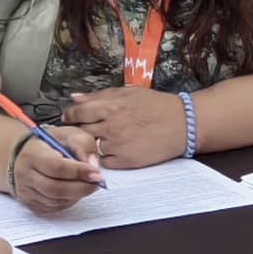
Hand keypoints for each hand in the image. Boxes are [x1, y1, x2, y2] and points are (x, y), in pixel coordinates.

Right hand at [3, 122, 105, 216]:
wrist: (26, 153)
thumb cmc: (51, 142)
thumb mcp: (69, 134)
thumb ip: (83, 146)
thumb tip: (93, 167)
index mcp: (32, 153)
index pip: (56, 167)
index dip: (79, 172)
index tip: (97, 174)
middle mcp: (24, 174)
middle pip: (55, 188)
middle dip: (81, 188)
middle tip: (96, 183)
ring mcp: (25, 191)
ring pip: (54, 201)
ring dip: (76, 196)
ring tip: (87, 185)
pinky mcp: (29, 203)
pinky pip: (51, 208)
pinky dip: (67, 202)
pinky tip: (74, 192)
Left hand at [60, 83, 189, 168]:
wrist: (183, 125)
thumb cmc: (157, 106)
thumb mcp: (129, 92)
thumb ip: (100, 95)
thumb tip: (75, 98)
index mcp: (110, 106)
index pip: (77, 112)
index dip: (70, 115)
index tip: (69, 117)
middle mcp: (110, 126)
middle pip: (80, 131)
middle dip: (78, 130)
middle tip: (83, 129)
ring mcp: (116, 145)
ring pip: (90, 147)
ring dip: (91, 144)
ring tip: (100, 140)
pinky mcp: (124, 161)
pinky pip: (103, 161)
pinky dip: (104, 157)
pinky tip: (112, 150)